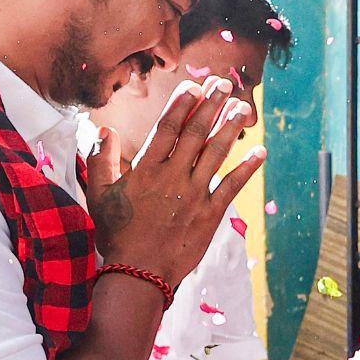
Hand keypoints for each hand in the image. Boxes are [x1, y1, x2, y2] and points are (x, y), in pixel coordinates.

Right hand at [85, 76, 265, 286]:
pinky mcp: (210, 215)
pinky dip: (247, 169)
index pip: (167, 128)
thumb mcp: (99, 196)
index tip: (194, 85)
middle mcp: (172, 178)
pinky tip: (260, 151)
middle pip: (196, 134)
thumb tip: (106, 131)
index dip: (182, 104)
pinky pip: (231, 187)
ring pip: (216, 154)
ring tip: (243, 107)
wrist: (137, 275)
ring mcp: (194, 196)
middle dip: (211, 106)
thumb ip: (101, 161)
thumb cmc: (116, 234)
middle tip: (225, 84)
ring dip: (231, 128)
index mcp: (146, 171)